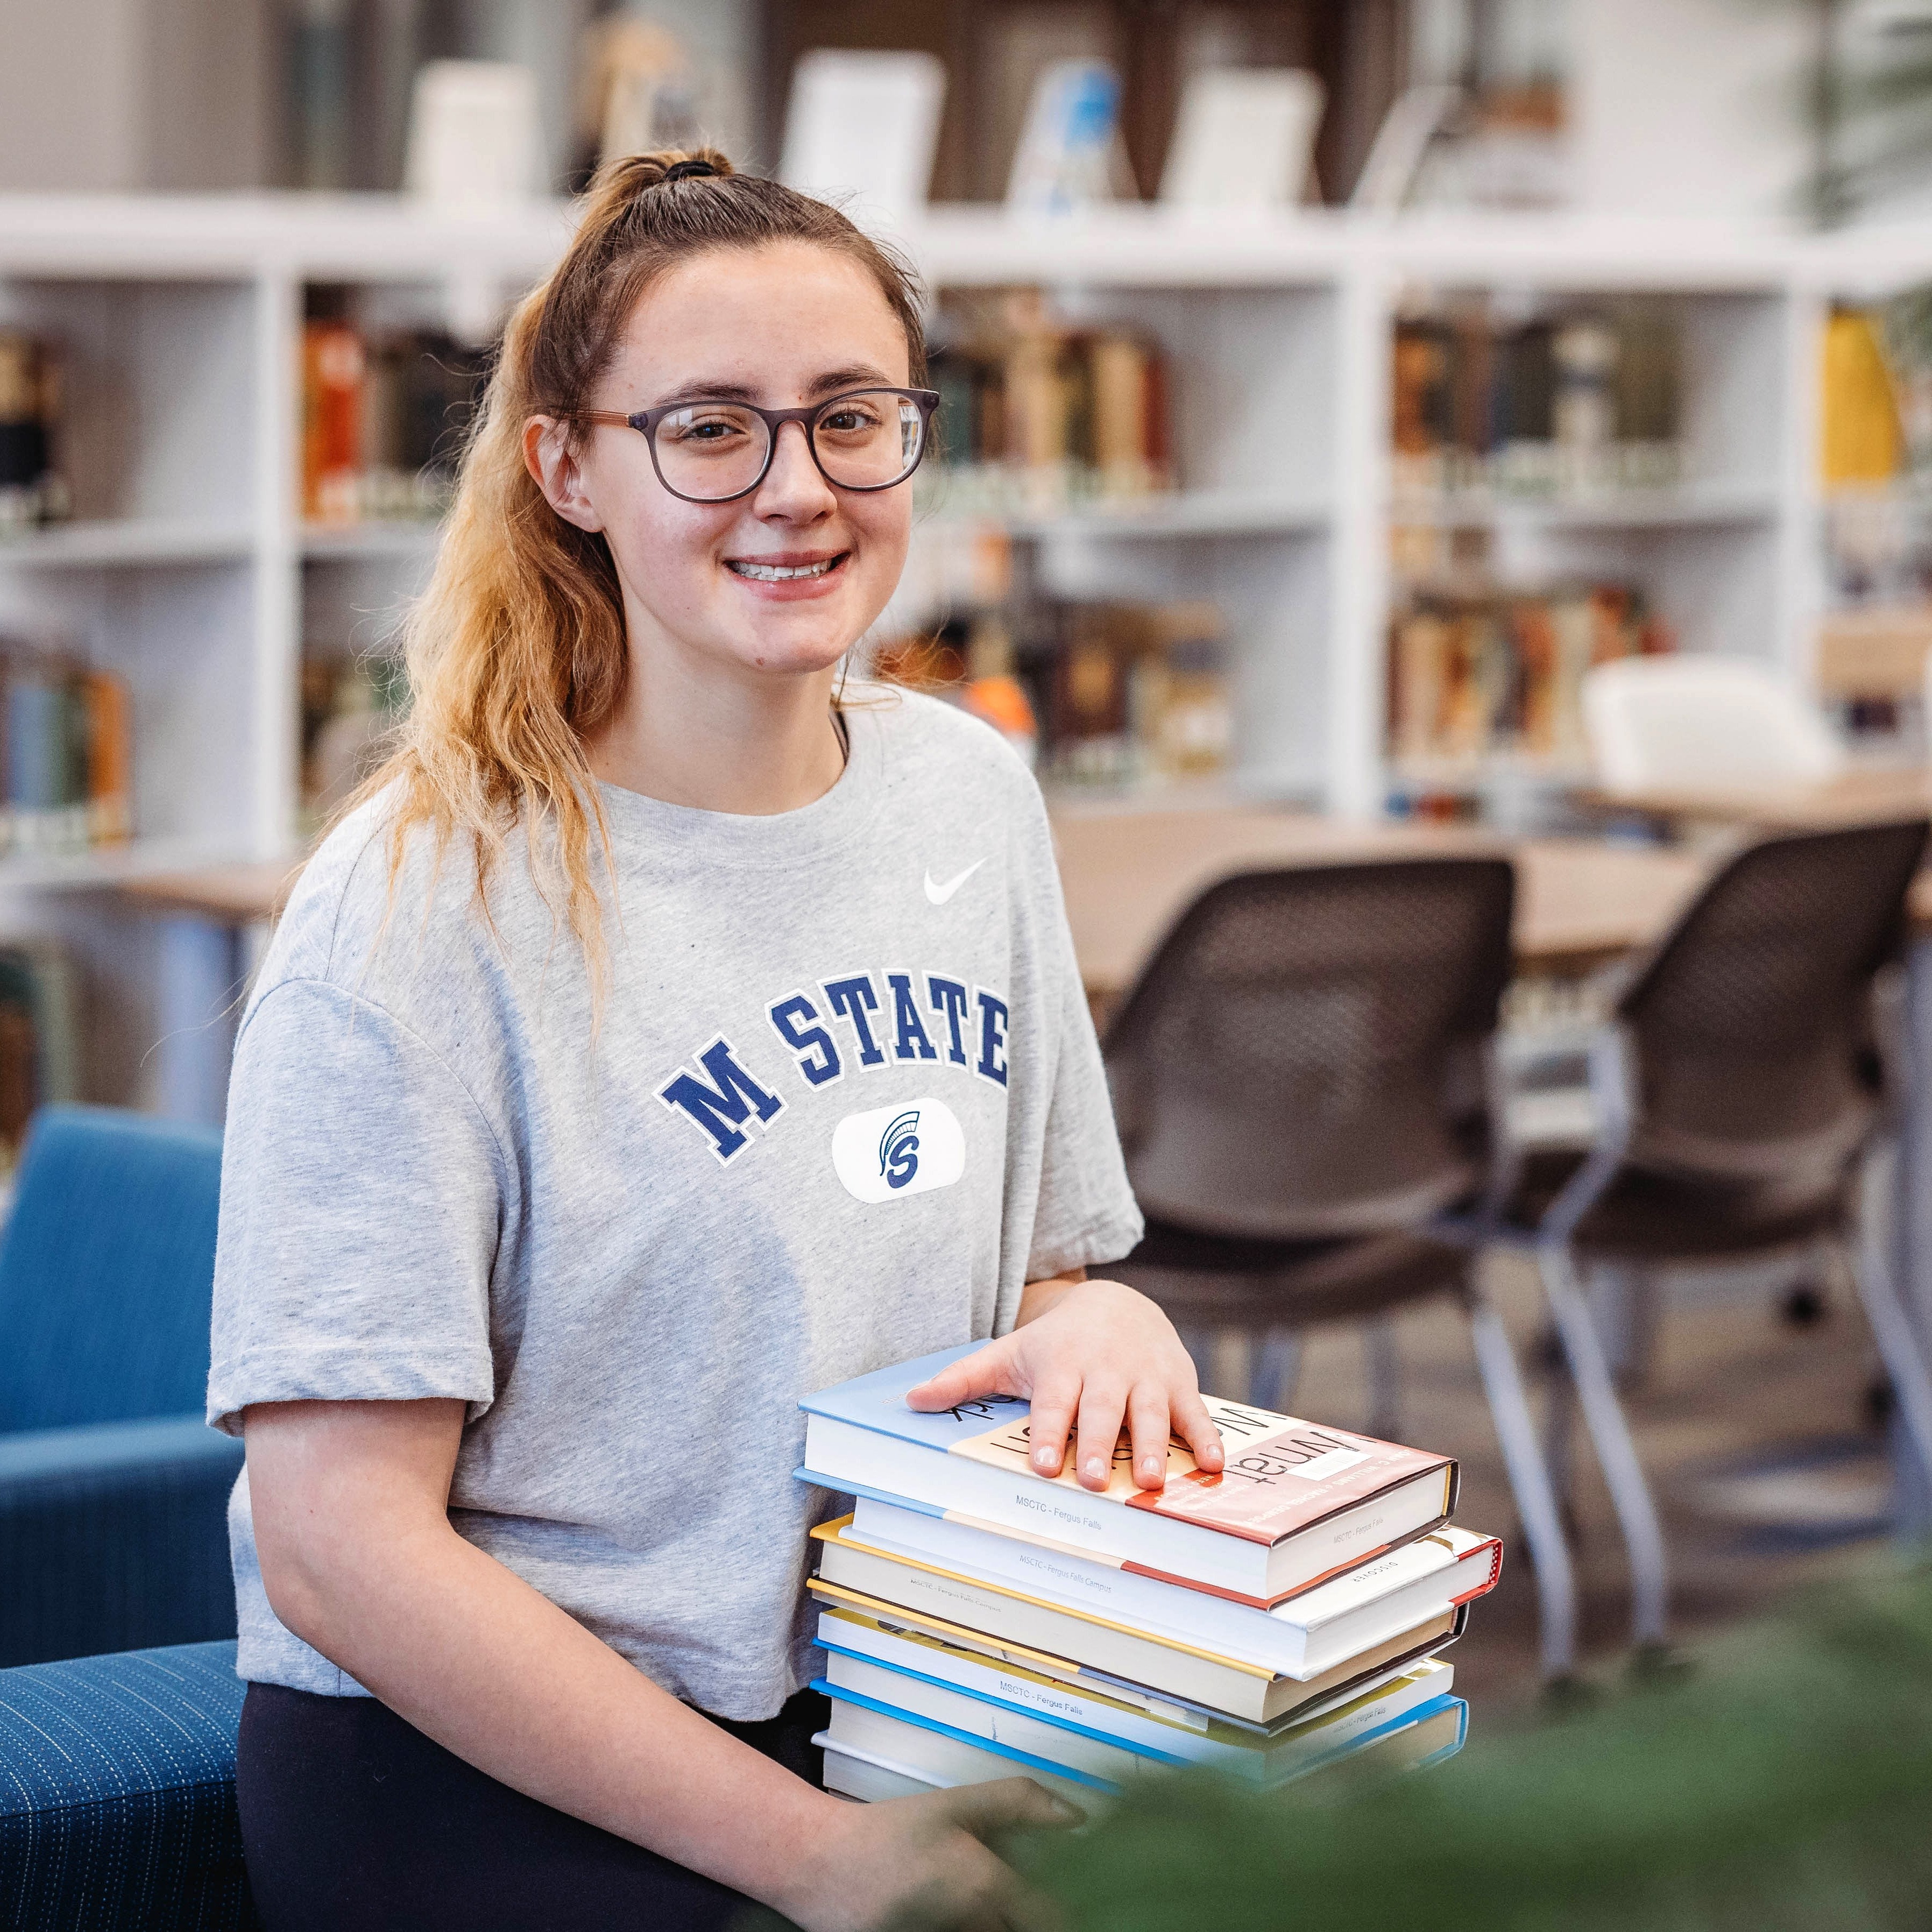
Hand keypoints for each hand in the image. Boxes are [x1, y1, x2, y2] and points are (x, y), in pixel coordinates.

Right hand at [781, 1778, 1077, 1931]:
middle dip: (1037, 1919)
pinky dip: (977, 1930)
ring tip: (1001, 1905)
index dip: (1075, 1911)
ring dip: (1003, 1924)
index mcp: (987, 1888)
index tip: (1089, 1897)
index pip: (1054, 1919)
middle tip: (1044, 1901)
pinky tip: (974, 1917)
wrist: (820, 1866)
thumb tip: (1078, 1815)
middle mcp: (973, 1929)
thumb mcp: (954, 1804)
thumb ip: (1017, 1802)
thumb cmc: (894, 1832)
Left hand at [905, 1277, 1223, 1493]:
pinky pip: (1196, 1412)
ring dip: (1154, 1447)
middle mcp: (1106, 1369)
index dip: (1050, 1432)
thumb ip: (964, 1379)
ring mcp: (1146, 1376)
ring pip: (1151, 1412)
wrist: (1117, 1302)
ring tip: (1153, 1481)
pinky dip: (1207, 1437)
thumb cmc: (1055, 1342)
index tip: (1045, 1464)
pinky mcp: (1178, 1382)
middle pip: (1102, 1410)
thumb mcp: (1009, 1353)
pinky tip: (1214, 1466)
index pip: (1054, 1402)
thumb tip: (911, 1401)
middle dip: (1100, 1444)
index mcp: (1062, 1365)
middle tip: (1095, 1480)